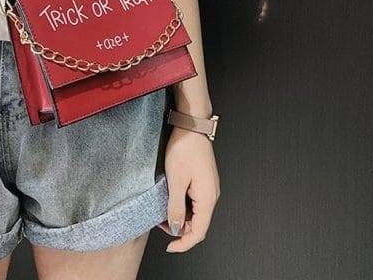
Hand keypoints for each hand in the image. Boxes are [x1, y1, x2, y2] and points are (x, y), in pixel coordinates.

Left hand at [158, 126, 220, 251]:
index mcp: (208, 198)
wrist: (192, 125)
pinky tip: (171, 199)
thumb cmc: (185, 149)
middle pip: (198, 223)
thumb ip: (176, 207)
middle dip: (180, 229)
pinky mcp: (203, 179)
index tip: (170, 247)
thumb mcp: (176, 181)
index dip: (184, 243)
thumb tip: (177, 228)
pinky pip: (195, 200)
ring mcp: (208, 187)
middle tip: (160, 223)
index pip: (199, 232)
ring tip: (163, 211)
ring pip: (196, 212)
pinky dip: (183, 205)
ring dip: (181, 216)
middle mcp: (212, 195)